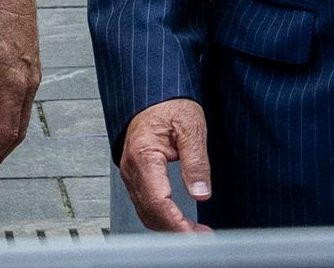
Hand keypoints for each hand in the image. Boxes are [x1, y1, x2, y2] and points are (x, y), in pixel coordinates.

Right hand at [121, 98, 214, 231]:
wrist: (154, 95)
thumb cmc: (170, 105)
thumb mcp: (191, 127)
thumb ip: (196, 162)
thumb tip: (201, 192)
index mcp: (144, 155)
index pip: (156, 200)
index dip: (175, 222)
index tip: (193, 233)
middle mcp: (132, 168)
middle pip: (149, 212)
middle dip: (174, 230)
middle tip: (201, 236)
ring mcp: (131, 174)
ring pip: (146, 212)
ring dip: (169, 227)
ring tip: (195, 232)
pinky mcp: (136, 176)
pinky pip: (146, 204)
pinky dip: (163, 217)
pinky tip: (180, 221)